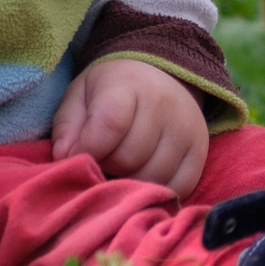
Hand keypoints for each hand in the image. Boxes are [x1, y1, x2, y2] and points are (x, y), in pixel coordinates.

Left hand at [51, 58, 209, 197]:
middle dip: (107, 168)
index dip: (87, 150)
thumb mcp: (81, 94)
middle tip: (101, 160)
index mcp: (130, 86)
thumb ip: (67, 124)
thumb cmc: (112, 90)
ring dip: (129, 182)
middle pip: (128, 158)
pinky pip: (178, 187)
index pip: (110, 126)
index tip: (75, 156)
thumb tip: (64, 158)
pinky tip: (142, 178)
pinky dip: (156, 191)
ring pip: (152, 177)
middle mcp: (165, 106)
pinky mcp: (200, 151)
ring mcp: (187, 129)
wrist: (160, 74)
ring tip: (121, 169)